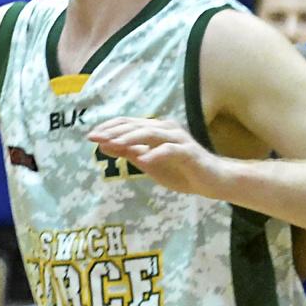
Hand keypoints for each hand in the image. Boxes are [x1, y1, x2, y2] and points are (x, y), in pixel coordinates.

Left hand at [88, 116, 225, 196]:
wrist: (214, 181)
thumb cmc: (181, 170)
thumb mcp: (149, 163)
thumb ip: (129, 153)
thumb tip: (103, 145)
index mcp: (155, 129)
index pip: (127, 123)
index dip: (108, 128)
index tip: (90, 136)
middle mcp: (165, 129)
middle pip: (135, 126)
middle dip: (113, 131)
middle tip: (94, 137)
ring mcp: (178, 139)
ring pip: (150, 133)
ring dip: (130, 139)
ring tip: (113, 145)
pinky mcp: (189, 152)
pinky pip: (170, 150)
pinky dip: (156, 154)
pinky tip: (143, 161)